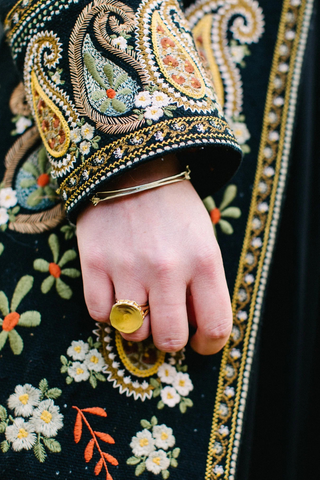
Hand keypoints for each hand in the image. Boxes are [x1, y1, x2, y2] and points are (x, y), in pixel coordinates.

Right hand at [76, 156, 231, 354]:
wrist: (133, 169)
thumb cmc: (174, 209)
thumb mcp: (203, 241)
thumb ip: (202, 286)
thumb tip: (192, 328)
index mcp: (204, 260)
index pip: (216, 327)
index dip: (210, 345)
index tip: (200, 343)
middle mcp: (167, 267)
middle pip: (170, 339)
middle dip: (170, 340)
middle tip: (166, 324)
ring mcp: (128, 266)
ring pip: (132, 332)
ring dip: (137, 324)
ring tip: (139, 299)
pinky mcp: (94, 262)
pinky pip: (99, 313)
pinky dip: (108, 309)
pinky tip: (116, 288)